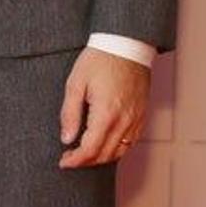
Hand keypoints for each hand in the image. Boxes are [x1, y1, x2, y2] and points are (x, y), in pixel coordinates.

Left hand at [59, 47, 149, 168]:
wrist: (126, 44)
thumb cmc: (99, 60)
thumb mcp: (76, 83)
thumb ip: (70, 114)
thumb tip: (66, 139)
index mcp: (106, 113)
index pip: (90, 149)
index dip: (75, 160)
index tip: (63, 161)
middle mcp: (124, 120)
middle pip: (105, 155)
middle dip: (85, 162)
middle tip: (70, 158)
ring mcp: (136, 119)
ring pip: (120, 152)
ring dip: (101, 158)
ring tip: (84, 153)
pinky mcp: (142, 115)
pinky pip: (131, 142)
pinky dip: (117, 149)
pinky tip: (104, 144)